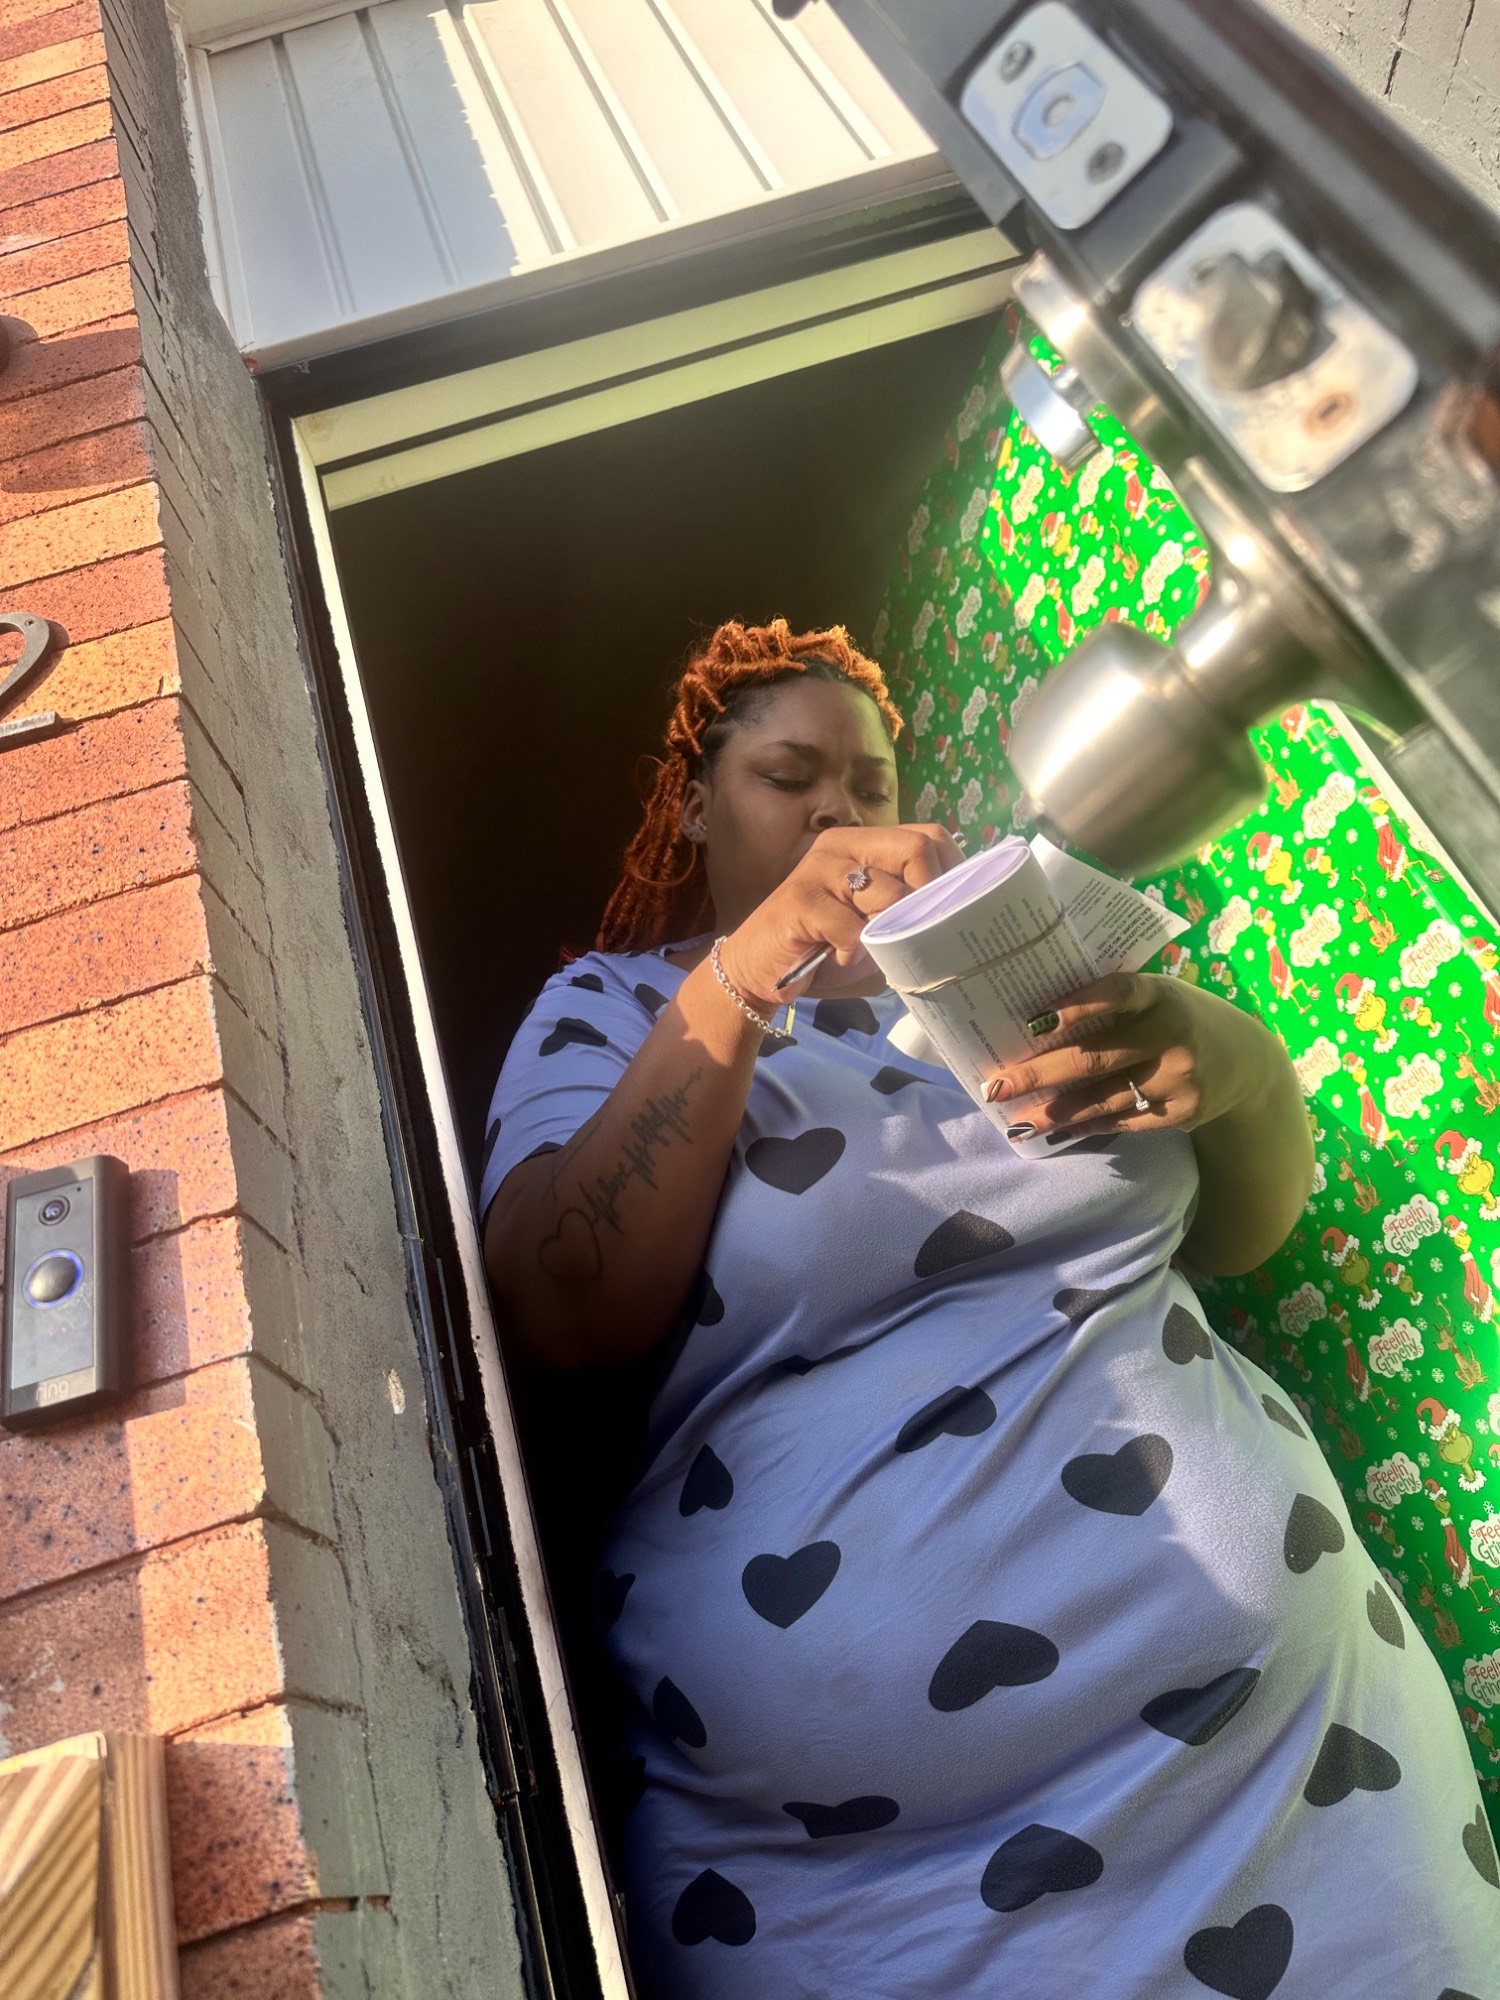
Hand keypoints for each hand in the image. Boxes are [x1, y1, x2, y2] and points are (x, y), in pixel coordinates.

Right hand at [718, 824, 962, 1007]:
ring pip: (887, 893)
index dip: (951, 873)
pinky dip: (854, 953)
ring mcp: (819, 868)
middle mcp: (841, 845)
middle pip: (915, 849)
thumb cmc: (823, 946)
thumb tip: (958, 910)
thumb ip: (906, 905)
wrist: (758, 969)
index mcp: (863, 842)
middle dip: (929, 896)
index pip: (929, 836)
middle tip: (917, 932)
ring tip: (869, 949)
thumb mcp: (874, 921)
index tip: (952, 910)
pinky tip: (840, 958)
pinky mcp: (800, 900)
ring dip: (887, 933)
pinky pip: (852, 928)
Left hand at [985, 972, 1283, 1138]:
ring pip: (1105, 1099)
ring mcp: (1179, 1077)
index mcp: (1160, 994)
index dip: (1078, 1005)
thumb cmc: (1180, 1019)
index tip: (1035, 1021)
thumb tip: (1037, 1024)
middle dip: (1041, 1074)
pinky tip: (1059, 1129)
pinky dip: (1088, 1126)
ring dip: (1057, 1112)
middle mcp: (1172, 1035)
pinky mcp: (1182, 1112)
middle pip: (1096, 1058)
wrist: (1249, 1062)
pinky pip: (1125, 1122)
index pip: (1117, 993)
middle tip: (998, 1086)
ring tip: (1019, 1120)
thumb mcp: (1158, 997)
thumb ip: (1115, 1003)